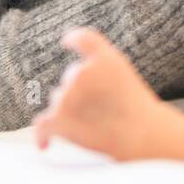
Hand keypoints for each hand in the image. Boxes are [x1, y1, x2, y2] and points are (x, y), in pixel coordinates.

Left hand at [33, 28, 161, 158]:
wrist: (140, 133)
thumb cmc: (138, 110)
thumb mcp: (126, 76)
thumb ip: (103, 69)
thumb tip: (76, 78)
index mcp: (103, 58)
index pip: (83, 39)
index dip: (74, 39)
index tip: (67, 40)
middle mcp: (81, 72)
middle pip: (71, 78)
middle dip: (81, 92)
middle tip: (103, 110)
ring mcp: (67, 95)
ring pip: (60, 101)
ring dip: (72, 112)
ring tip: (97, 125)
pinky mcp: (59, 118)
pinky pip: (43, 125)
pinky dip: (43, 135)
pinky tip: (45, 145)